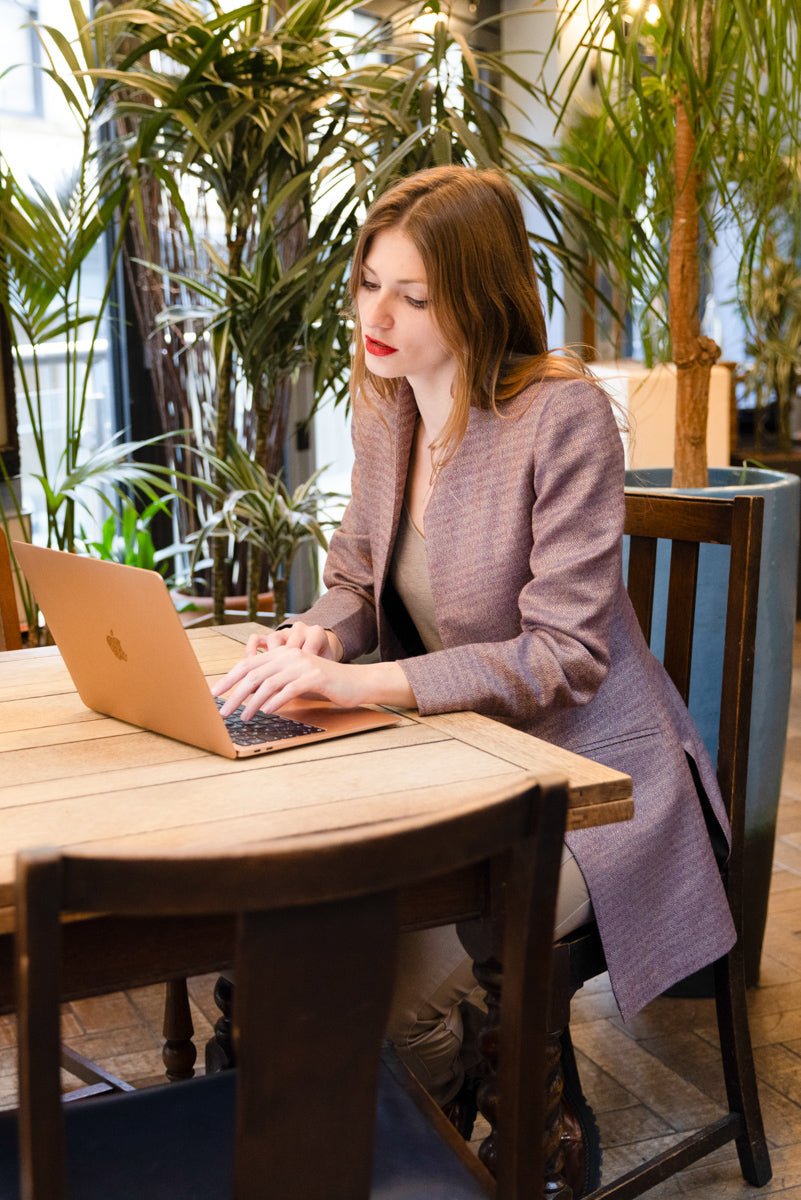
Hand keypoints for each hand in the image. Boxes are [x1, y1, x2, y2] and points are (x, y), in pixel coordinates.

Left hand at [211, 625, 414, 719]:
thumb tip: (247, 696)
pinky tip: (266, 711)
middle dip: (235, 693)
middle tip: (223, 711)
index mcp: (282, 654)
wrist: (356, 682)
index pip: (248, 664)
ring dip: (252, 702)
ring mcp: (302, 665)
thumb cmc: (324, 685)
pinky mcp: (314, 676)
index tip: (215, 693)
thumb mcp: (295, 681)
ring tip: (243, 717)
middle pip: (254, 674)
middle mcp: (290, 655)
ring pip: (268, 683)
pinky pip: (288, 689)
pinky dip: (274, 701)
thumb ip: (274, 683)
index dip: (230, 678)